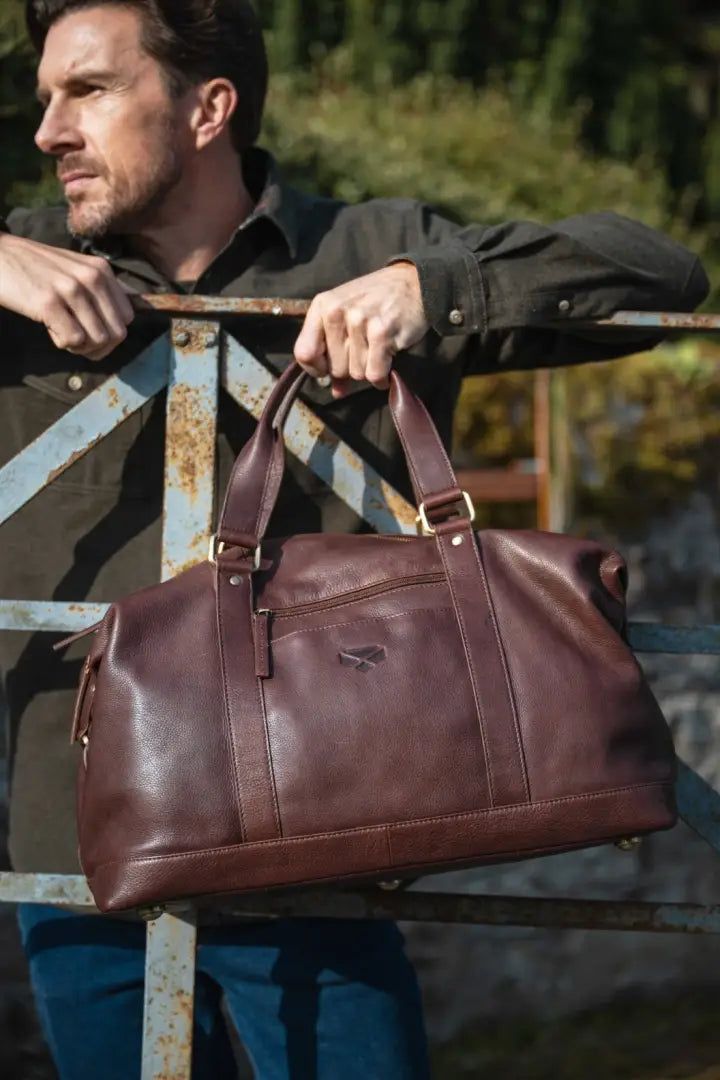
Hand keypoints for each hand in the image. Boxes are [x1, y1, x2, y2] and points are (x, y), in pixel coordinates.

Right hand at [0, 233, 134, 359]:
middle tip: (76, 338)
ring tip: (61, 331)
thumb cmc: (36, 269)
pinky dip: (63, 343)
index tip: (89, 328)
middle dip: (98, 345)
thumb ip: (102, 289)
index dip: (110, 332)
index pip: (127, 318)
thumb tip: (135, 311)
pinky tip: (49, 329)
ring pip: (98, 339)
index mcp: (101, 270)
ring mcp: (70, 289)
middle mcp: (91, 277)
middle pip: (117, 334)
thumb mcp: (76, 270)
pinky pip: (73, 340)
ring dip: (80, 346)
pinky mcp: (48, 302)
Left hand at [294, 262, 428, 397]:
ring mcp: (359, 321)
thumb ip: (333, 350)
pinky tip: (388, 365)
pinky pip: (374, 374)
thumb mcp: (346, 314)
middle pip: (335, 368)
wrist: (413, 283)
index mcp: (322, 305)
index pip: (304, 353)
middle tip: (365, 351)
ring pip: (356, 373)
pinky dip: (382, 377)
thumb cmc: (376, 301)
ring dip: (369, 369)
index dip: (317, 369)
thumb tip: (335, 391)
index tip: (328, 369)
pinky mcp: (381, 332)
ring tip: (378, 351)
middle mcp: (336, 311)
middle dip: (351, 368)